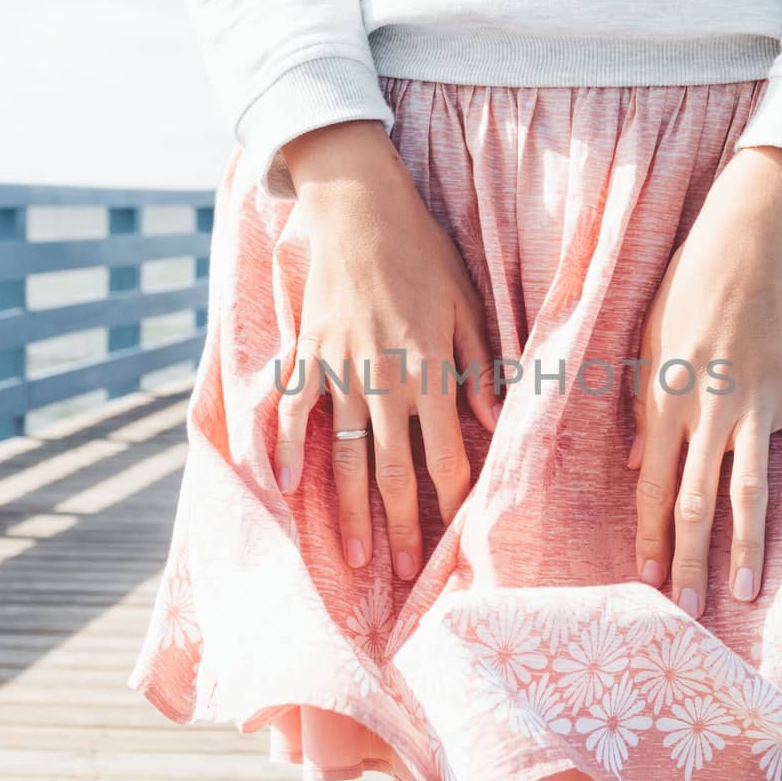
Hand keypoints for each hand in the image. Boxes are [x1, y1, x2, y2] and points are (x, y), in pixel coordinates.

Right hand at [272, 120, 500, 577]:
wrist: (360, 207)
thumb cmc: (423, 254)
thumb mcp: (467, 305)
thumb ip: (480, 366)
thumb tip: (494, 421)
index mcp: (428, 372)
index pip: (443, 456)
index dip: (450, 502)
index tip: (456, 540)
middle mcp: (382, 381)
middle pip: (391, 470)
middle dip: (401, 525)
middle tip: (404, 573)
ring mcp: (339, 370)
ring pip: (343, 456)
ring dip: (350, 510)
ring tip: (357, 556)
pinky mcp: (307, 354)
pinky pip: (293, 412)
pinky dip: (287, 451)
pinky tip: (290, 490)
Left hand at [629, 145, 781, 617]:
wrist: (747, 238)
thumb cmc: (689, 285)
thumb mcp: (648, 343)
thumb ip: (641, 407)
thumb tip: (630, 461)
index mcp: (666, 402)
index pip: (652, 485)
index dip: (648, 535)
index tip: (644, 579)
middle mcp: (708, 413)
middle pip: (695, 501)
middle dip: (689, 560)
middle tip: (686, 611)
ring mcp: (757, 405)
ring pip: (750, 490)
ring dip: (748, 546)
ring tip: (747, 594)